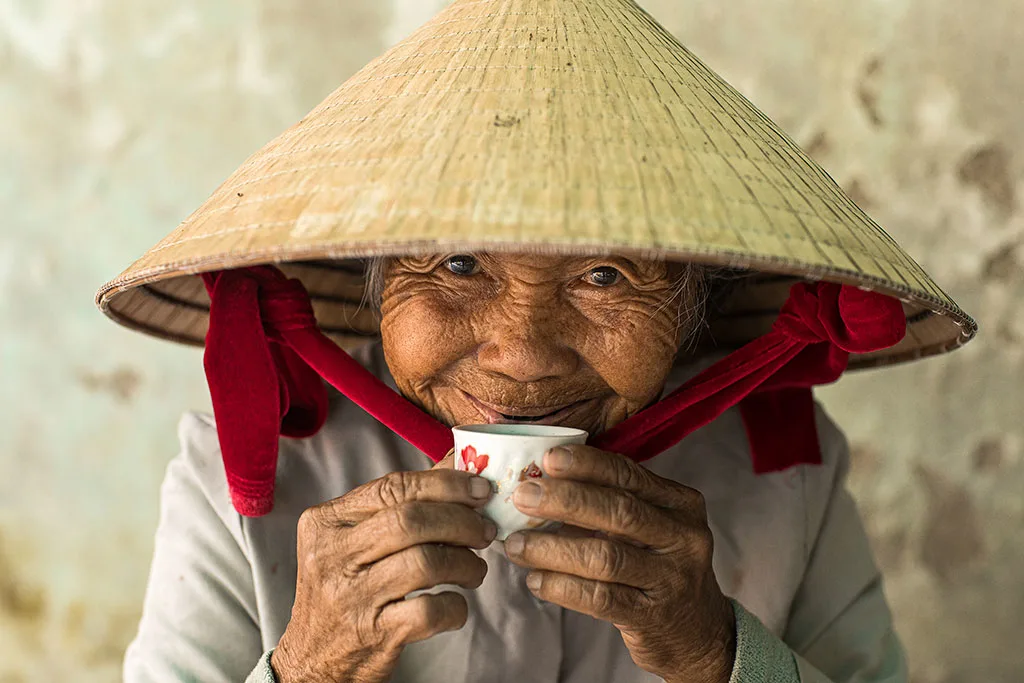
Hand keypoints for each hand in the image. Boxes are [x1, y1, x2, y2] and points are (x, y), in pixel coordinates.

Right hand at [271, 452, 497, 682]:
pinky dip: (455, 606)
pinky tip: (456, 605)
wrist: (312, 660)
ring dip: (465, 563)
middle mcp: (332, 556)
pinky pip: (429, 611)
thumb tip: (456, 463)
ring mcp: (350, 596)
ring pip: (425, 563)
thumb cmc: (345, 590)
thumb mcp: (356, 542)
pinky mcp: (372, 633)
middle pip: (411, 520)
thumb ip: (401, 503)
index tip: (480, 489)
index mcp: (326, 522)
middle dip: (461, 521)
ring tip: (474, 570)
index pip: (392, 488)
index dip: (445, 484)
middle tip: (486, 531)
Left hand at [503, 444, 734, 682]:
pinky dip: (562, 586)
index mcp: (681, 504)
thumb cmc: (658, 567)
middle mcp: (683, 537)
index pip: (630, 475)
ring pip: (605, 557)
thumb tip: (542, 483)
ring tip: (515, 544)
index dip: (588, 465)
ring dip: (552, 548)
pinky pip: (600, 598)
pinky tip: (535, 580)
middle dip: (565, 500)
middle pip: (619, 511)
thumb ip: (611, 503)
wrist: (698, 631)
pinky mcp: (653, 616)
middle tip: (523, 496)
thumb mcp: (651, 528)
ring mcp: (672, 579)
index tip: (548, 458)